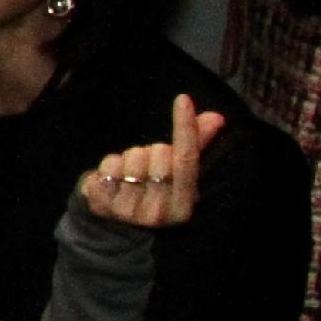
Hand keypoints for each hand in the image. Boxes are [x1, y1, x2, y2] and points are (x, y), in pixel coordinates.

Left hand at [80, 91, 220, 228]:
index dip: (185, 127)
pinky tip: (111, 178)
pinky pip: (110, 164)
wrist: (113, 221)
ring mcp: (130, 212)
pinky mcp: (103, 205)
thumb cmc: (151, 189)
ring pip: (133, 157)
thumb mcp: (175, 173)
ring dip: (129, 158)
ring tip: (128, 174)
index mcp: (184, 207)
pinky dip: (110, 163)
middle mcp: (159, 213)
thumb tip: (216, 117)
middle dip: (152, 151)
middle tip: (146, 167)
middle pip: (159, 153)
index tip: (183, 99)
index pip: (187, 159)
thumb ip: (196, 144)